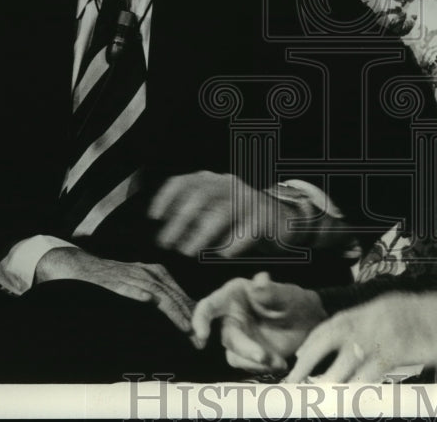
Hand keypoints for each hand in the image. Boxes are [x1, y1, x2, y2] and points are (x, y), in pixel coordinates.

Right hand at [34, 246, 194, 331]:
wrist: (81, 266)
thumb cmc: (111, 279)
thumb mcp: (137, 283)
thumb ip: (154, 297)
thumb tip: (172, 319)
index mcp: (155, 274)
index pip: (179, 295)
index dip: (192, 314)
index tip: (202, 334)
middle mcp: (147, 273)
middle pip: (174, 296)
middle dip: (189, 318)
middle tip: (199, 339)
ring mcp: (131, 276)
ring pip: (158, 294)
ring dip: (174, 312)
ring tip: (186, 329)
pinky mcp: (114, 281)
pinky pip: (130, 288)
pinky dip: (140, 294)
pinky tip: (150, 302)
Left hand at [149, 172, 296, 256]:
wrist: (282, 220)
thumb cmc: (240, 220)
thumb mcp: (215, 211)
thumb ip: (194, 216)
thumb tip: (167, 230)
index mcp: (215, 181)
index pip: (186, 181)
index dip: (167, 197)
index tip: (153, 217)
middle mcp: (232, 185)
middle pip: (202, 195)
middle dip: (179, 220)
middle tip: (166, 243)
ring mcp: (250, 200)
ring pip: (223, 212)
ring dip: (201, 234)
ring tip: (187, 252)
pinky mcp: (265, 219)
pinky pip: (245, 233)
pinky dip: (230, 246)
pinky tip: (221, 256)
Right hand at [191, 271, 325, 372]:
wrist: (308, 322)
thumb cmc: (293, 301)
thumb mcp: (287, 293)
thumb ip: (271, 290)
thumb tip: (260, 280)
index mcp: (234, 295)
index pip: (209, 305)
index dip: (200, 319)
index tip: (202, 335)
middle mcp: (230, 316)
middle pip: (227, 337)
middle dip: (245, 349)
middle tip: (265, 357)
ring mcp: (238, 337)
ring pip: (234, 355)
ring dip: (255, 362)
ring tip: (280, 361)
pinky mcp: (247, 354)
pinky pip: (247, 365)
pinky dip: (262, 368)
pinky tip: (280, 363)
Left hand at [285, 291, 436, 382]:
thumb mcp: (410, 321)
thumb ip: (386, 334)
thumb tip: (365, 356)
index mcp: (379, 307)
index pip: (337, 321)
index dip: (315, 341)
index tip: (298, 358)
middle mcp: (379, 313)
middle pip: (333, 332)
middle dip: (309, 357)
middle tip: (292, 380)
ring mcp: (390, 327)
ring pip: (347, 354)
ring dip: (328, 376)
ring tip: (314, 395)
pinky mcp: (402, 345)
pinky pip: (372, 369)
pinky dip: (357, 386)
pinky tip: (349, 398)